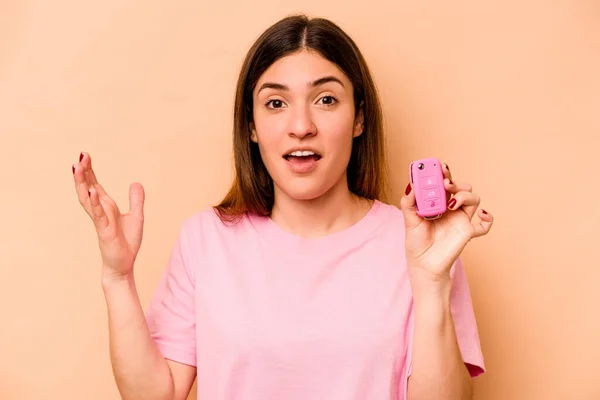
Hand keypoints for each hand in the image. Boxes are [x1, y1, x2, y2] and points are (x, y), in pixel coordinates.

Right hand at [72, 152, 144, 282]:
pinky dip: (95, 202)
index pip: (95, 184)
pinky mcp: (104, 231)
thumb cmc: (126, 242)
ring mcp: (100, 220)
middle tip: (79, 156)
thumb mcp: (136, 216)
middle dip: (83, 172)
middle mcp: (100, 211)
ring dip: (82, 183)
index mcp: (106, 206)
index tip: (84, 155)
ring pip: (87, 199)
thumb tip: (136, 182)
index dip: (90, 170)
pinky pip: (98, 215)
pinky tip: (92, 191)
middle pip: (87, 187)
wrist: (123, 264)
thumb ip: (136, 200)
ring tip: (77, 167)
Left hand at [399, 162, 493, 280]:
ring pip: (474, 199)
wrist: (423, 264)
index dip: (445, 173)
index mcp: (438, 202)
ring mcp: (461, 219)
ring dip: (465, 196)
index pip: (445, 183)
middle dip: (456, 183)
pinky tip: (481, 215)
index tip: (440, 167)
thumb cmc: (417, 242)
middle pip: (462, 187)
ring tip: (452, 204)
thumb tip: (411, 186)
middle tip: (445, 184)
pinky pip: (485, 225)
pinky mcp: (468, 232)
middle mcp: (452, 208)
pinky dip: (488, 218)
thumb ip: (409, 203)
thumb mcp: (409, 220)